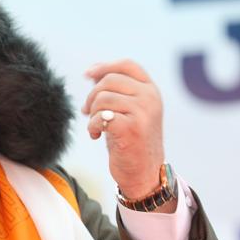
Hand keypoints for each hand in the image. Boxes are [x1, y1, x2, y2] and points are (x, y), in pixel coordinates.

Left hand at [81, 59, 166, 200]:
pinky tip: (95, 136)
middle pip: (109, 81)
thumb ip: (117, 91)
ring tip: (96, 127)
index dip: (105, 66)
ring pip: (102, 98)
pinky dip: (92, 126)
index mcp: (151, 91)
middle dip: (92, 96)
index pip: (127, 65)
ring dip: (92, 113)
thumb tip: (93, 74)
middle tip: (87, 111)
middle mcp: (150, 98)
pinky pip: (101, 117)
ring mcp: (143, 112)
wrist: (144, 173)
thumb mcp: (130, 111)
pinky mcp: (131, 128)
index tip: (88, 75)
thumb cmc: (132, 141)